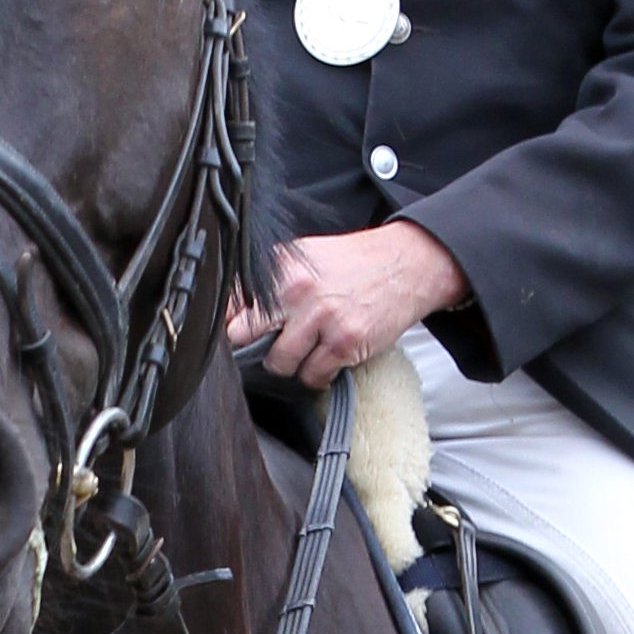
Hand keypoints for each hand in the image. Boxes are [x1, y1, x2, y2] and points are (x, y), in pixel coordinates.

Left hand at [225, 221, 468, 388]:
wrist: (405, 265)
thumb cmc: (352, 263)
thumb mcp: (303, 257)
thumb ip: (267, 281)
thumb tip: (228, 311)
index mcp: (281, 268)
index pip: (230, 305)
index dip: (230, 323)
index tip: (238, 330)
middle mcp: (297, 291)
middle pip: (243, 336)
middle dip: (250, 346)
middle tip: (269, 342)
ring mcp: (321, 319)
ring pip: (279, 364)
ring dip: (291, 363)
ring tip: (307, 347)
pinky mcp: (345, 343)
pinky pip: (313, 376)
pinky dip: (318, 373)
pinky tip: (328, 355)